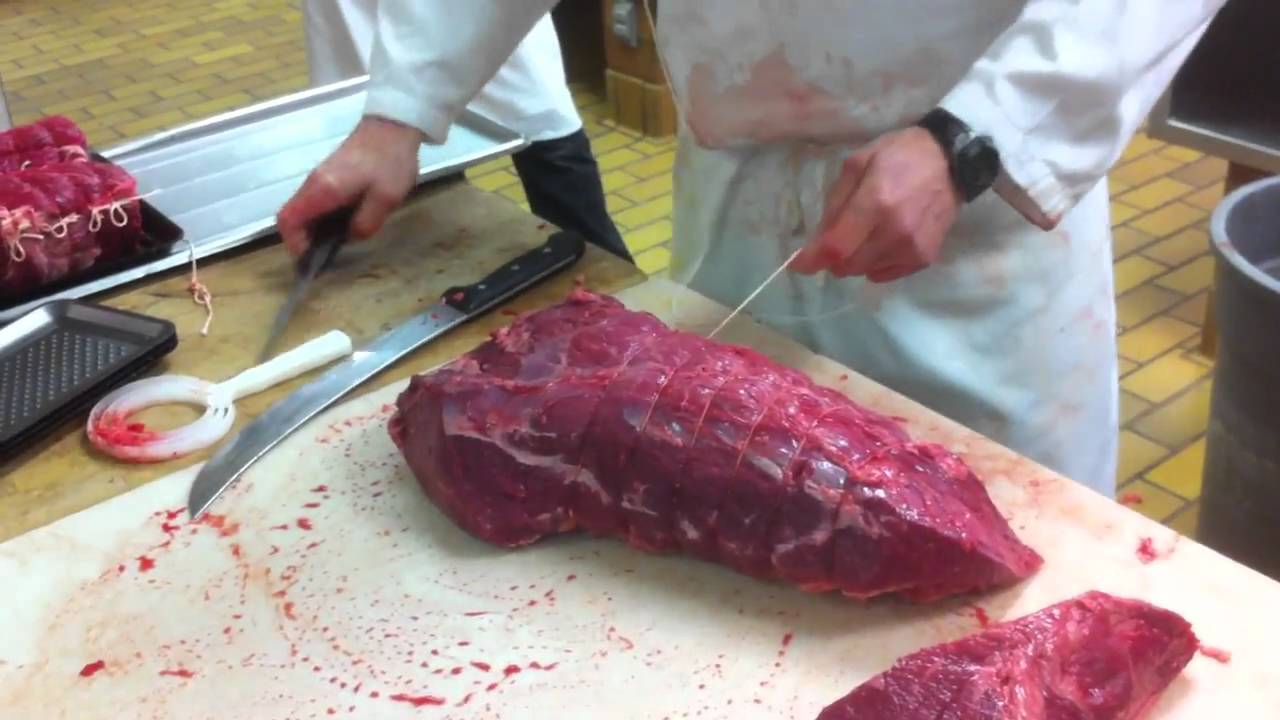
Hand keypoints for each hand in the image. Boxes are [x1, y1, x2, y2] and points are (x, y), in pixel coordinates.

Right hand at [276, 115, 424, 255]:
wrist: (394, 126)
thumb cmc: (390, 162)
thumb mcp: (385, 200)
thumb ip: (365, 223)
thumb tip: (349, 237)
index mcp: (323, 189)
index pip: (288, 219)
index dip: (293, 243)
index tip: (311, 258)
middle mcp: (313, 183)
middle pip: (292, 216)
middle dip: (303, 239)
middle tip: (327, 255)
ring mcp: (319, 176)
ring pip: (303, 209)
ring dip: (313, 228)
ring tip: (338, 242)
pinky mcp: (328, 174)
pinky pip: (315, 201)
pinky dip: (321, 217)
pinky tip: (344, 223)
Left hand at [790, 127, 959, 282]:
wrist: (951, 161)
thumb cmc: (899, 155)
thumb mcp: (857, 164)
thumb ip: (835, 203)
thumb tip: (816, 241)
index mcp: (875, 202)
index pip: (835, 247)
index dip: (811, 260)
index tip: (798, 264)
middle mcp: (895, 231)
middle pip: (847, 265)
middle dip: (834, 256)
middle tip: (838, 236)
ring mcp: (912, 247)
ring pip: (864, 272)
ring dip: (856, 258)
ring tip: (867, 231)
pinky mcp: (924, 258)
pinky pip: (886, 274)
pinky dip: (876, 263)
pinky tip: (883, 241)